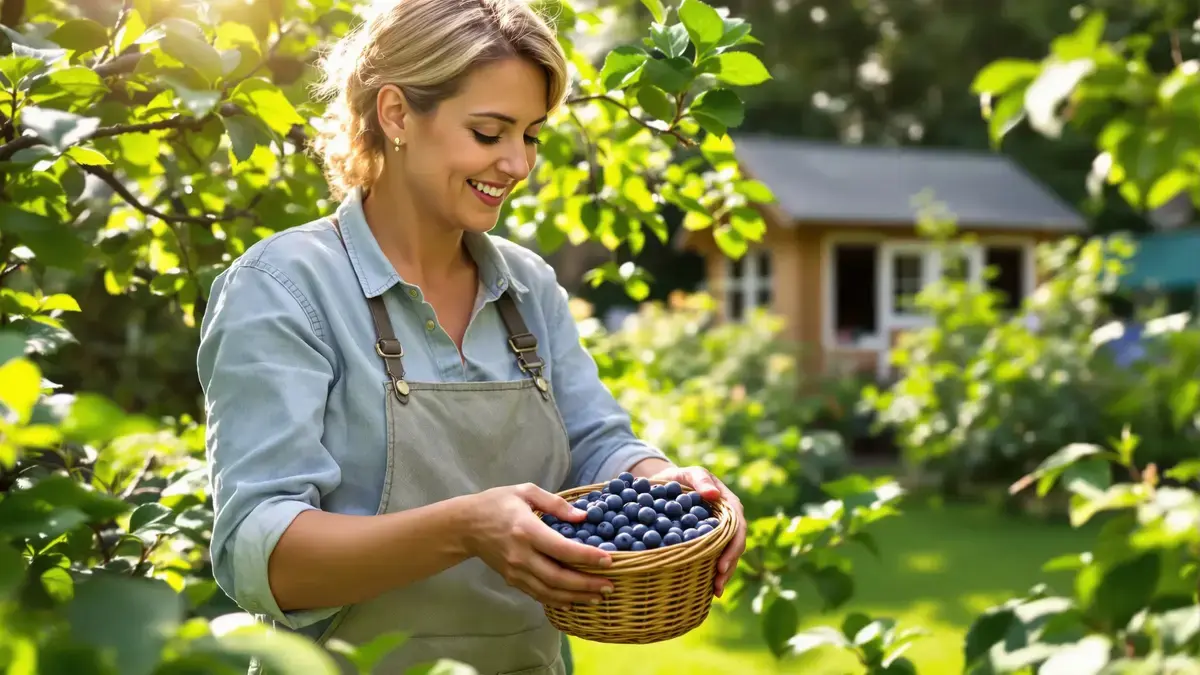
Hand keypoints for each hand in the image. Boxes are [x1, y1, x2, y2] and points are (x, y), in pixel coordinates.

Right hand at [463, 483, 614, 608]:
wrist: (465, 526)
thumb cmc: (497, 503)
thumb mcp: (525, 492)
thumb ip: (555, 503)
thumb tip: (583, 516)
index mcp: (527, 530)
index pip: (562, 549)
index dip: (587, 557)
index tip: (609, 560)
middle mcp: (522, 555)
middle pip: (559, 577)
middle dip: (587, 584)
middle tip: (610, 586)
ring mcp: (515, 571)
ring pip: (550, 592)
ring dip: (576, 597)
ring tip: (598, 597)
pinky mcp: (512, 580)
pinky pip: (538, 594)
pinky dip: (557, 600)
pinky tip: (574, 600)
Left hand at [646, 465, 745, 597]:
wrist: (664, 486)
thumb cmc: (678, 478)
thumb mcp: (688, 474)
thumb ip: (700, 480)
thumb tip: (714, 494)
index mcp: (728, 505)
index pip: (737, 527)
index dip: (732, 547)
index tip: (721, 564)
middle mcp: (727, 521)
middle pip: (735, 546)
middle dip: (729, 566)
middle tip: (718, 585)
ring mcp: (718, 533)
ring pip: (727, 555)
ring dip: (723, 574)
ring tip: (715, 591)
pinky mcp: (707, 542)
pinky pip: (713, 557)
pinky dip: (711, 572)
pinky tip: (707, 589)